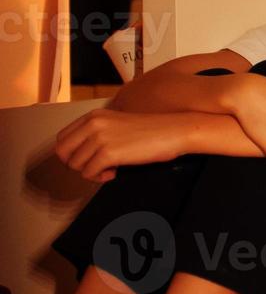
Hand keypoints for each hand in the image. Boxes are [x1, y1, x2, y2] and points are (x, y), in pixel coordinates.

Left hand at [56, 109, 186, 181]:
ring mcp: (100, 138)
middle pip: (63, 152)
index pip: (62, 138)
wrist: (174, 131)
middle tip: (94, 167)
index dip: (71, 153)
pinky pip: (89, 173)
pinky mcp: (108, 153)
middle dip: (77, 164)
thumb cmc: (152, 130)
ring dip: (91, 172)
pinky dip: (100, 178)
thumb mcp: (118, 124)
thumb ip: (97, 133)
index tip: (85, 159)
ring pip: (76, 165)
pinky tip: (114, 172)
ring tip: (110, 169)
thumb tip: (81, 154)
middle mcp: (93, 124)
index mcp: (94, 116)